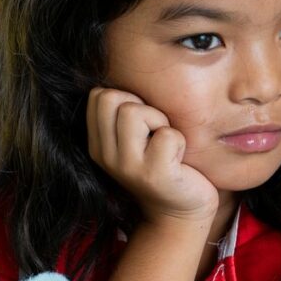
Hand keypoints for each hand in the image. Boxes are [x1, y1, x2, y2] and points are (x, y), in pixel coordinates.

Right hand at [86, 87, 218, 224]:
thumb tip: (123, 69)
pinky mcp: (154, 175)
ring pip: (135, 111)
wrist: (181, 211)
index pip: (99, 94)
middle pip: (111, 97)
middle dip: (141, 108)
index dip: (128, 100)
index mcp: (98, 144)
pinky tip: (179, 161)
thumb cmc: (164, 165)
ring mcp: (128, 167)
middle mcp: (106, 156)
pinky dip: (180, 142)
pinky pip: (168, 135)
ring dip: (160, 123)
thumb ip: (124, 113)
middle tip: (156, 134)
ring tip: (166, 147)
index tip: (143, 125)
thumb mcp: (135, 139)